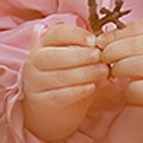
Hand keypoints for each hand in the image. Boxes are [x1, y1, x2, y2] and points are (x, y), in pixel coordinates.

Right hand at [21, 21, 105, 142]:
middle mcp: (35, 62)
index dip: (75, 34)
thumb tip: (106, 45)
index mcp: (44, 45)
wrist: (51, 109)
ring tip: (102, 72)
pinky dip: (77, 91)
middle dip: (80, 55)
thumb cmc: (67, 78)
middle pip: (54, 55)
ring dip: (84, 73)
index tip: (94, 40)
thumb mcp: (74, 60)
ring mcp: (35, 82)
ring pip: (58, 76)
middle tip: (100, 56)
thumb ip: (86, 51)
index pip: (56, 33)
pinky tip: (91, 87)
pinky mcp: (41, 101)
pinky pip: (59, 95)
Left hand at [99, 19, 142, 126]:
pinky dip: (128, 90)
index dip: (116, 33)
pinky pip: (140, 88)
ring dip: (118, 70)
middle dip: (112, 51)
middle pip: (135, 44)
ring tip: (114, 75)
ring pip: (136, 64)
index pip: (141, 27)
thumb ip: (141, 42)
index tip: (102, 41)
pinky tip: (130, 92)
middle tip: (103, 59)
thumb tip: (106, 39)